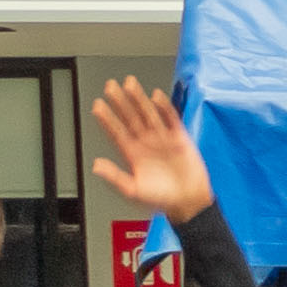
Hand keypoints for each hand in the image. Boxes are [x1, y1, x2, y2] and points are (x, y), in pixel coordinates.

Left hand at [85, 75, 214, 222]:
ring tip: (130, 84)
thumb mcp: (134, 191)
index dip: (107, 119)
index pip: (116, 132)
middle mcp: (145, 142)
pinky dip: (165, 108)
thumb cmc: (162, 198)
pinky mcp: (180, 138)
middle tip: (110, 86)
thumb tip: (96, 166)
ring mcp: (162, 138)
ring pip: (148, 114)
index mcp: (132, 153)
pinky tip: (157, 96)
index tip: (97, 105)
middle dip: (120, 102)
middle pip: (130, 117)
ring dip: (139, 99)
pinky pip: (171, 119)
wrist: (189, 202)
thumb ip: (116, 177)